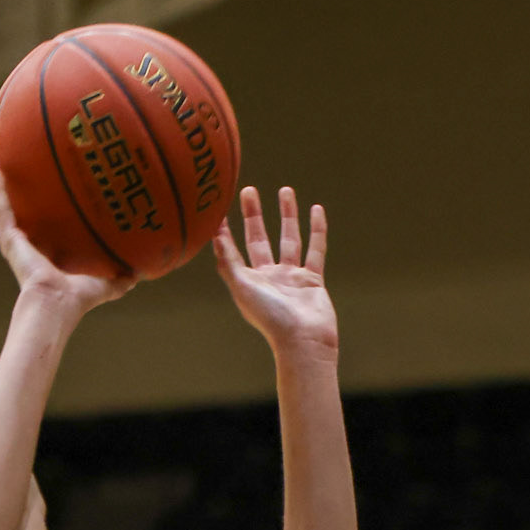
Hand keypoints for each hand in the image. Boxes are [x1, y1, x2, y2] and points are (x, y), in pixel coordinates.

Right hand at [0, 168, 133, 315]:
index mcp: (46, 263)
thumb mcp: (104, 286)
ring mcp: (17, 246)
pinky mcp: (12, 241)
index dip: (40, 231)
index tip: (41, 215)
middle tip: (9, 197)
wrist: (57, 302)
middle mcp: (29, 254)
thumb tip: (140, 275)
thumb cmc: (77, 299)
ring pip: (3, 218)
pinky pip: (3, 211)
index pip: (41, 243)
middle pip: (17, 228)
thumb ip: (120, 280)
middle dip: (12, 213)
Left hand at [214, 185, 336, 356]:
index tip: (218, 209)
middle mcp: (268, 278)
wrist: (303, 340)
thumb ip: (228, 261)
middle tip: (248, 190)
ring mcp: (291, 278)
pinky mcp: (312, 280)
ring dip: (286, 215)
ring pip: (289, 239)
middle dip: (253, 216)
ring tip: (285, 190)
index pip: (234, 251)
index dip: (225, 232)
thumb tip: (213, 234)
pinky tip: (316, 209)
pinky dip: (317, 230)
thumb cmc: (270, 318)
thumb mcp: (243, 287)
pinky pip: (315, 249)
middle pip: (259, 240)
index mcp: (249, 282)